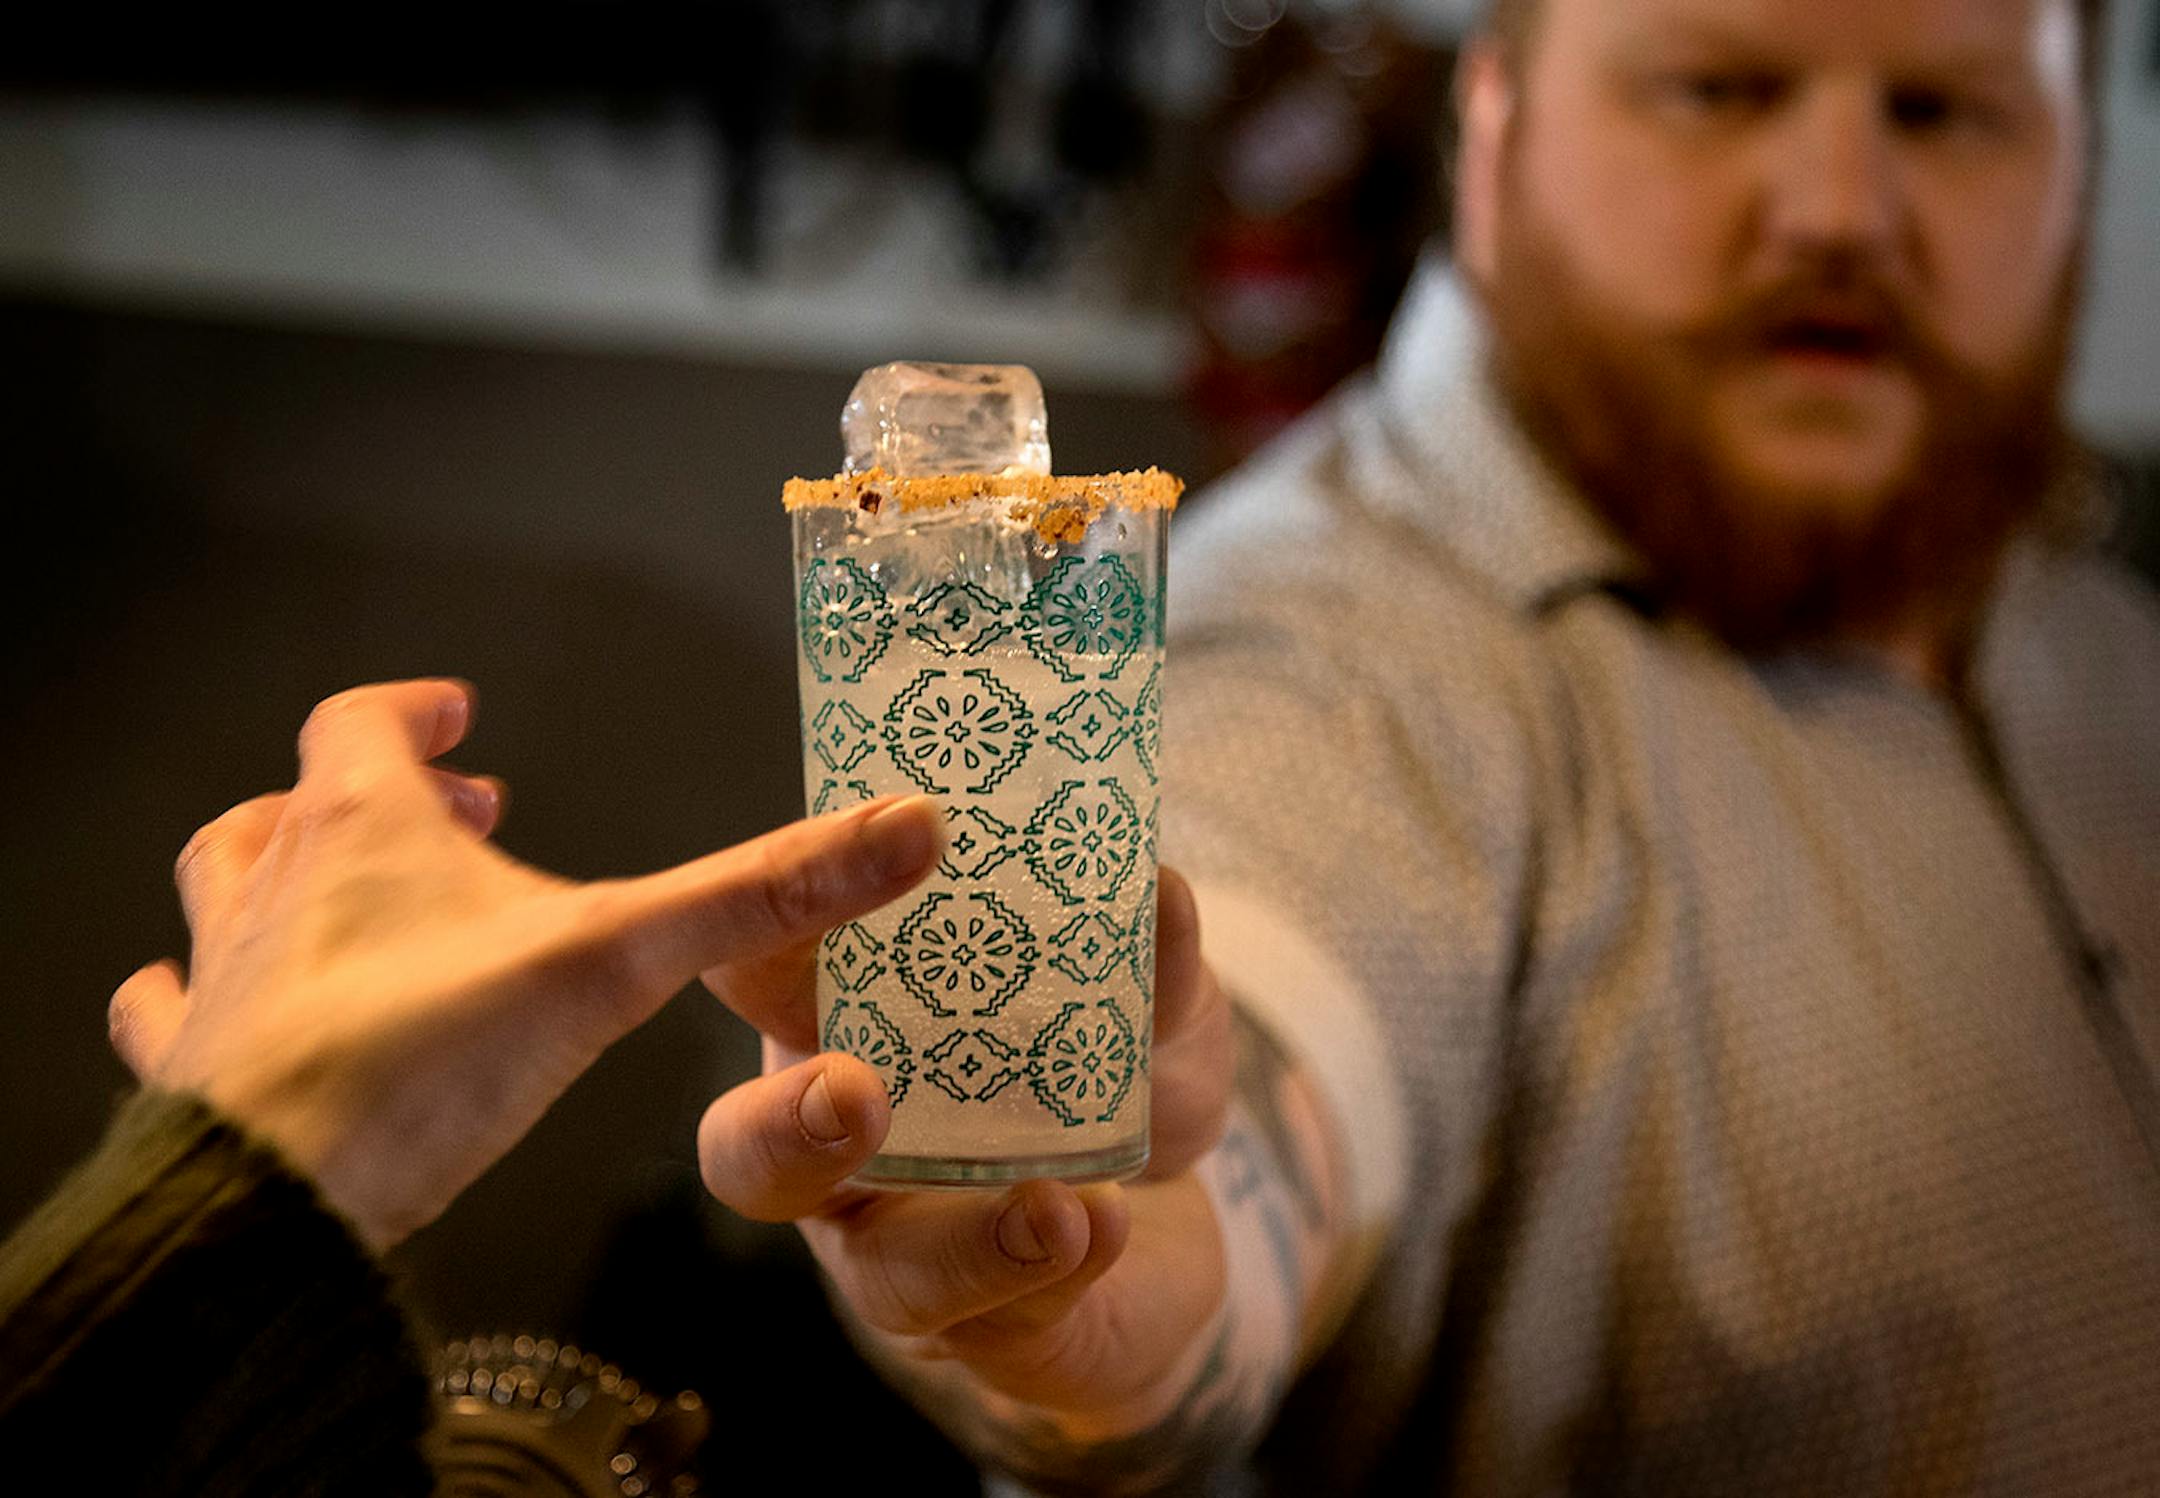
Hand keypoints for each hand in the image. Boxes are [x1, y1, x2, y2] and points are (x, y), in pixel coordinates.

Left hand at [107, 678, 945, 1248]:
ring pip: (216, 886)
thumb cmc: (427, 1058)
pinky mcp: (185, 1071)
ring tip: (320, 885)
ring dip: (268, 873)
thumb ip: (762, 896)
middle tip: (444, 810)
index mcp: (361, 828)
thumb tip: (905, 828)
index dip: (415, 709)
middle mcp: (271, 884)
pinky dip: (180, 994)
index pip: (365, 721)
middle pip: (295, 802)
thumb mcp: (619, 960)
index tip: (460, 713)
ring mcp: (215, 978)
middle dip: (372, 797)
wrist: (278, 1198)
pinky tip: (194, 1004)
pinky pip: (159, 1007)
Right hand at [696, 867, 1237, 1432]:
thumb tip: (1158, 887)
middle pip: (748, 1150)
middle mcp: (845, 1147)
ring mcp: (901, 1251)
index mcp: (853, 1025)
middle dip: (784, 1126)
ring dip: (957, 1241)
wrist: (1185, 1220)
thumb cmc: (1121, 1071)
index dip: (782, 911)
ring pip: (876, 1271)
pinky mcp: (981, 1331)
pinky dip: (1053, 1274)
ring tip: (1053, 1206)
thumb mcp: (1154, 999)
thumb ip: (1153, 956)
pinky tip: (1103, 1229)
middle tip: (853, 1094)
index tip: (865, 862)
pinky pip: (997, 1322)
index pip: (763, 965)